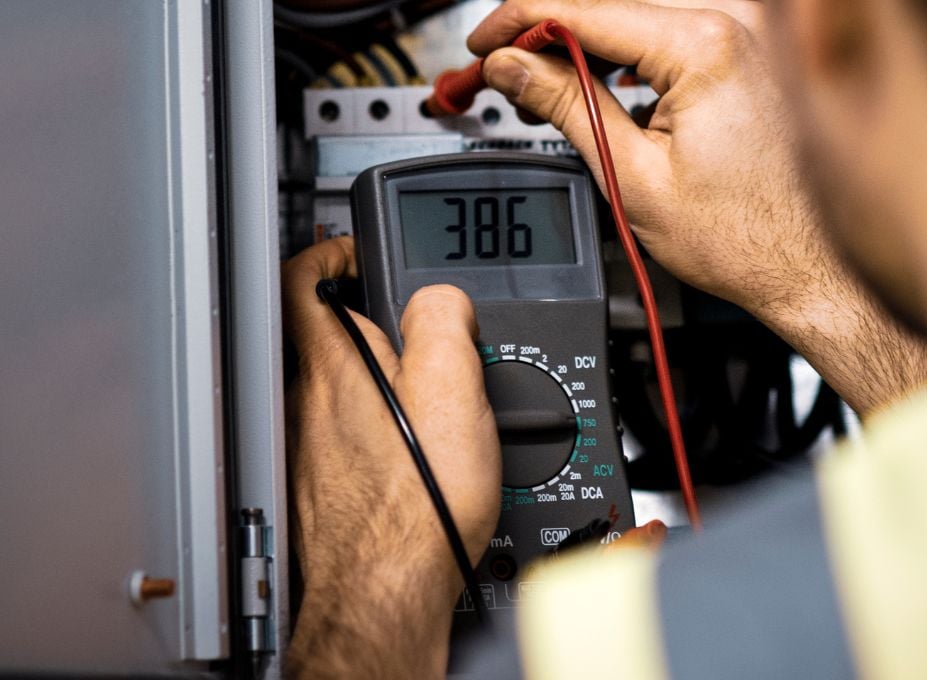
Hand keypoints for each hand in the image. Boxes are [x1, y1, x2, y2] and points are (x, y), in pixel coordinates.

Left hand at [282, 237, 500, 677]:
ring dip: (370, 376)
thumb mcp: (452, 390)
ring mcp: (306, 448)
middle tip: (410, 327)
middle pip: (321, 333)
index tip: (354, 251)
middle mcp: (307, 404)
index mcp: (334, 368)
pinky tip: (407, 454)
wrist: (387, 593)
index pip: (304, 278)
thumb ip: (441, 321)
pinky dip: (368, 426)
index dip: (329, 250)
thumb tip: (440, 298)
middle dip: (365, 319)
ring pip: (331, 388)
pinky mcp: (316, 487)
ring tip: (422, 394)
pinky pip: (337, 435)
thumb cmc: (416, 508)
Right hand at [470, 0, 926, 412]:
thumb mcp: (631, 174)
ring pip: (637, 15)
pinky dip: (625, 53)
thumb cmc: (740, 237)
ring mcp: (749, 31)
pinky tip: (598, 84)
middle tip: (504, 72)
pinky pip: (670, 31)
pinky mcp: (750, 50)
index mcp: (706, 45)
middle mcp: (737, 20)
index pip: (585, 9)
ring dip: (584, 45)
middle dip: (546, 35)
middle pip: (610, 5)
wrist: (803, 268)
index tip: (483, 45)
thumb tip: (511, 66)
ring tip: (544, 88)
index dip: (519, 23)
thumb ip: (566, 105)